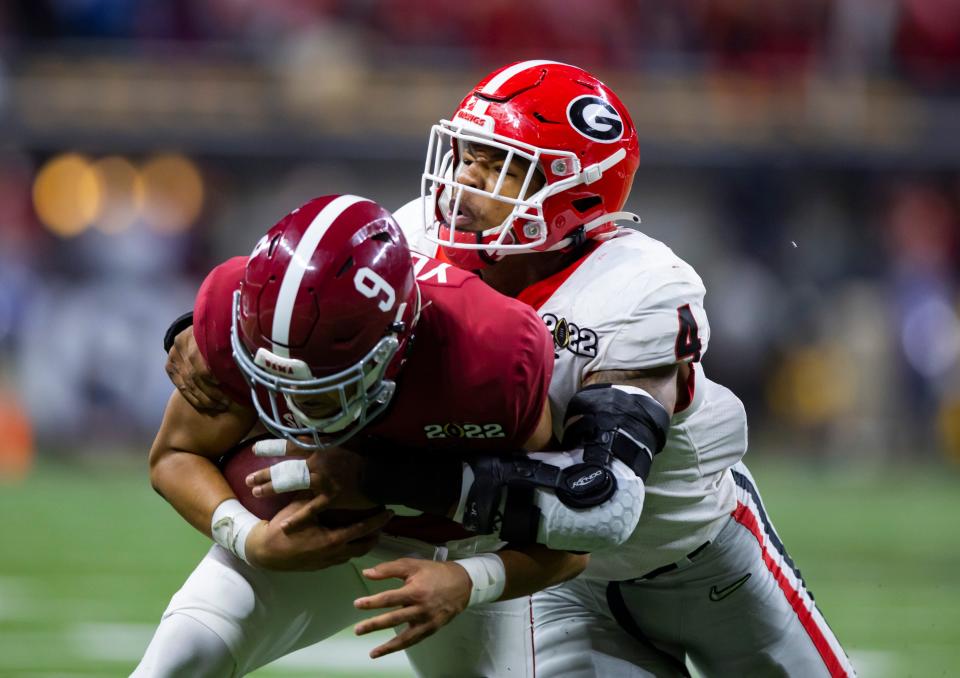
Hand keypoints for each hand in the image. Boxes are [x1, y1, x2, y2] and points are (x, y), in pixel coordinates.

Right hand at [165, 326, 230, 413]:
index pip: (198, 359)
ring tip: (219, 406)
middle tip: (227, 402)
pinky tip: (206, 405)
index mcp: (194, 334)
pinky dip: (194, 398)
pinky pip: (181, 387)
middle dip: (211, 392)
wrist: (193, 331)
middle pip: (194, 374)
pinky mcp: (170, 366)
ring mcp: (173, 356)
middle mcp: (181, 345)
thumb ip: (228, 347)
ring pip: (187, 384)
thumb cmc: (215, 335)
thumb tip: (244, 366)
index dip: (210, 374)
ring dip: (204, 398)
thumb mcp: (222, 335)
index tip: (224, 384)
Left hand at [245, 441, 376, 532]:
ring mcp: (323, 481)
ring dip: (273, 489)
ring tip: (256, 493)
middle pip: (286, 467)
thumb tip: (307, 436)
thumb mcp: (344, 441)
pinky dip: (298, 517)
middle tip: (248, 479)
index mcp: (321, 448)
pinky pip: (310, 509)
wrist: (380, 474)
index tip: (256, 450)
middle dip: (266, 473)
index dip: (272, 448)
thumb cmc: (364, 456)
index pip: (291, 446)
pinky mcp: (330, 498)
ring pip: (292, 484)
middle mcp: (318, 463)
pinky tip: (284, 525)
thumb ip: (325, 441)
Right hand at [245, 499, 392, 570]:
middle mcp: (335, 553)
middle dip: (376, 534)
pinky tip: (350, 539)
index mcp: (333, 539)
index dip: (378, 520)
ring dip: (365, 542)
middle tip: (383, 522)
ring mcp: (328, 562)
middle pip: (365, 546)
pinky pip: (343, 558)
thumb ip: (315, 496)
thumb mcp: (299, 509)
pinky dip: (351, 548)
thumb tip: (325, 478)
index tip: (390, 511)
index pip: (363, 529)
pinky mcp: (321, 566)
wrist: (264, 553)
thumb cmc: (282, 529)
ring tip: (371, 531)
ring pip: (355, 554)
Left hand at [353, 558, 471, 657]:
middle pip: (394, 619)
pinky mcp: (432, 629)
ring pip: (405, 637)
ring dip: (387, 646)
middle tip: (358, 630)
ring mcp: (427, 621)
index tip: (357, 604)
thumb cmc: (434, 572)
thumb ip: (388, 569)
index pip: (390, 598)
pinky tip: (388, 650)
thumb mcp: (412, 565)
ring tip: (372, 653)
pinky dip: (400, 647)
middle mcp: (421, 608)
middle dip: (374, 625)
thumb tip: (367, 573)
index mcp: (416, 590)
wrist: (462, 583)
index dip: (372, 602)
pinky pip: (414, 641)